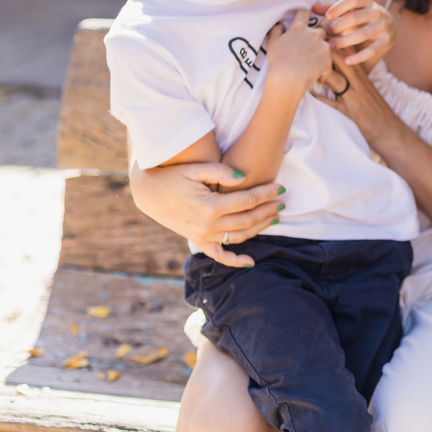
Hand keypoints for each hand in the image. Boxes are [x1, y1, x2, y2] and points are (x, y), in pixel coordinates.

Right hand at [129, 162, 284, 267]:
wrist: (148, 192)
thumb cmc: (173, 176)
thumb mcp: (195, 169)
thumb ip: (221, 172)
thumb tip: (246, 178)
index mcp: (210, 207)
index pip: (248, 200)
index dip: (266, 193)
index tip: (280, 187)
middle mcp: (209, 225)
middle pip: (248, 220)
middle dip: (268, 210)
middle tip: (283, 202)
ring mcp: (203, 236)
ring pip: (240, 236)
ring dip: (260, 228)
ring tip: (275, 218)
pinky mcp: (198, 241)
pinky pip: (219, 256)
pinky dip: (235, 261)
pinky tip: (251, 262)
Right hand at [264, 10, 331, 94]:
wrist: (288, 78)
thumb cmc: (278, 61)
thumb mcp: (272, 43)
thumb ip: (276, 31)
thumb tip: (280, 25)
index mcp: (299, 28)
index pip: (304, 13)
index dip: (305, 16)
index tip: (304, 22)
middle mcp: (313, 34)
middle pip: (321, 29)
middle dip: (317, 37)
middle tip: (309, 48)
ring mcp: (323, 46)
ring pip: (327, 45)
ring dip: (321, 52)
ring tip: (312, 64)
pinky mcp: (328, 59)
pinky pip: (328, 63)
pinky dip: (324, 70)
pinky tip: (317, 77)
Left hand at [313, 0, 395, 67]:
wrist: (388, 27)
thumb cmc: (362, 17)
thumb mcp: (351, 10)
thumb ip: (332, 9)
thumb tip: (312, 8)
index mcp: (366, 1)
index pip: (352, 0)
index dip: (338, 7)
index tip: (326, 17)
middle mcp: (376, 12)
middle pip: (355, 18)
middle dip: (338, 27)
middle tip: (327, 34)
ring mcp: (383, 26)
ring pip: (362, 34)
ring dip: (344, 41)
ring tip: (331, 46)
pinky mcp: (386, 40)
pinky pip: (371, 51)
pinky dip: (358, 57)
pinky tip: (346, 61)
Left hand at [314, 50, 406, 150]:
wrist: (389, 129)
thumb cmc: (374, 108)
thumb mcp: (365, 87)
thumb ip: (351, 74)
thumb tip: (334, 62)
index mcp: (361, 74)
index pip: (348, 52)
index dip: (334, 41)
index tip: (319, 31)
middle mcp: (358, 82)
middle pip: (341, 60)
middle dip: (324, 50)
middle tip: (307, 42)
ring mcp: (355, 97)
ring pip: (338, 79)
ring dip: (322, 71)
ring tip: (304, 64)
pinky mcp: (351, 112)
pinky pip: (335, 104)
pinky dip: (324, 99)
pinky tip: (311, 94)